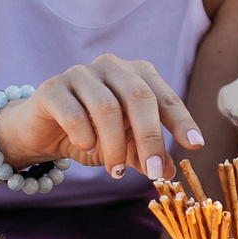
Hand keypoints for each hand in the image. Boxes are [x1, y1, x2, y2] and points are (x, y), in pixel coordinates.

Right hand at [0, 54, 204, 179]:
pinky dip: (84, 134)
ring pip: (107, 107)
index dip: (182, 121)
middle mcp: (112, 66)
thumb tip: (171, 172)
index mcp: (137, 75)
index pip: (165, 97)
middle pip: (139, 98)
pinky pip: (73, 112)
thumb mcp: (124, 148)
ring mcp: (81, 73)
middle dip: (150, 138)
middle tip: (155, 171)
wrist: (41, 132)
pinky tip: (86, 147)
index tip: (195, 145)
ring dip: (115, 145)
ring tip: (115, 171)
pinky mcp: (53, 87)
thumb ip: (146, 155)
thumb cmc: (90, 134)